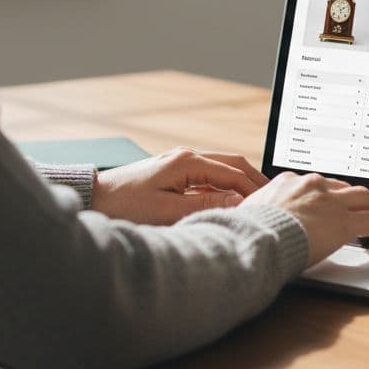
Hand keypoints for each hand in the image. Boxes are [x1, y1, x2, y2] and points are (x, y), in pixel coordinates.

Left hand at [93, 147, 267, 224]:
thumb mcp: (168, 211)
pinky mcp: (172, 172)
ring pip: (221, 168)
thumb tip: (238, 200)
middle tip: (274, 197)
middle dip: (254, 179)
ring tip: (258, 200)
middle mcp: (186, 156)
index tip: (271, 204)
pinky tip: (230, 200)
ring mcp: (178, 162)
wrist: (94, 200)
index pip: (233, 173)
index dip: (254, 189)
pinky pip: (207, 176)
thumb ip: (205, 205)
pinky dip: (223, 185)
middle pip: (232, 163)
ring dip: (240, 181)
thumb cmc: (125, 207)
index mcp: (187, 161)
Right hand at [242, 171, 368, 265]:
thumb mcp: (249, 213)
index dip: (326, 197)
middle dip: (351, 199)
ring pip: (363, 198)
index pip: (316, 184)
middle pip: (342, 186)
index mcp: (289, 181)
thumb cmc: (247, 231)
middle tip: (356, 213)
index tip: (328, 206)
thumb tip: (245, 218)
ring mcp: (330, 200)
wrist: (256, 238)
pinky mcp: (344, 220)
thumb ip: (256, 211)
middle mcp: (312, 184)